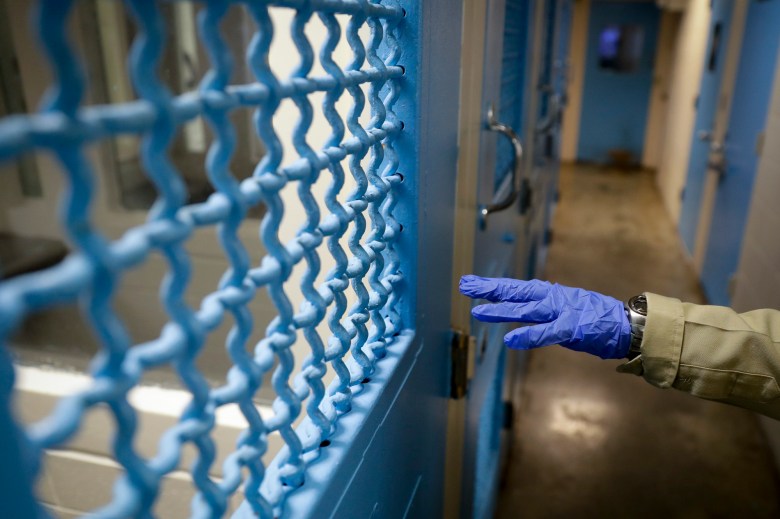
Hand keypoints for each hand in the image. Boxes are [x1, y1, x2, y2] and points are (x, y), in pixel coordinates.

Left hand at [459, 276, 630, 358]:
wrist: (625, 324)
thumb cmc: (593, 317)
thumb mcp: (563, 307)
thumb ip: (540, 308)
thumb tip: (519, 307)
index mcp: (548, 294)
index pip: (514, 288)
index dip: (491, 286)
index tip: (470, 283)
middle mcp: (551, 299)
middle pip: (515, 292)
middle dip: (489, 289)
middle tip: (465, 286)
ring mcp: (561, 312)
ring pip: (525, 310)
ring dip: (501, 310)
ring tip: (478, 312)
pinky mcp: (572, 328)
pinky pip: (546, 333)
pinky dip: (529, 336)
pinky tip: (511, 339)